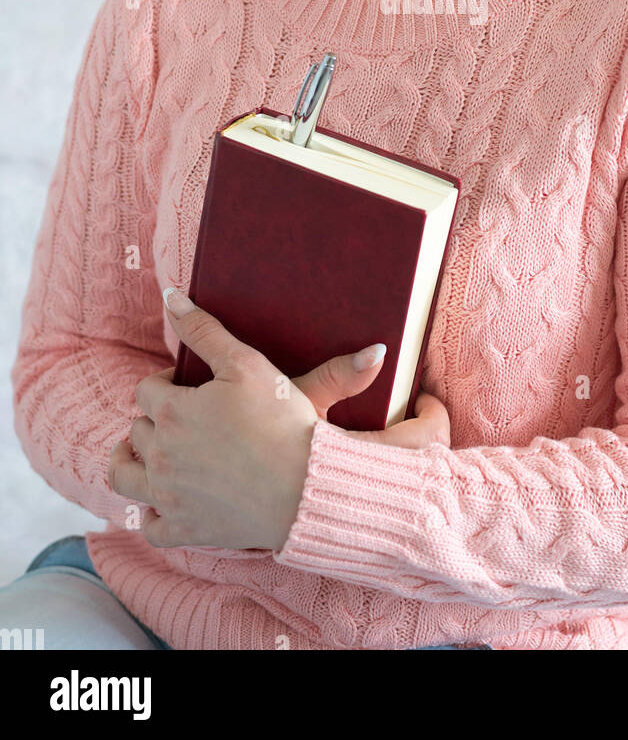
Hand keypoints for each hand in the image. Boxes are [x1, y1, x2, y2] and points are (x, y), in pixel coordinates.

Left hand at [108, 290, 449, 552]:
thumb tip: (170, 294)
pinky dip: (152, 514)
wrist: (307, 486)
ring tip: (155, 454)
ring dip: (132, 462)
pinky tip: (169, 500)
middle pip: (136, 430)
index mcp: (170, 412)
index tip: (188, 388)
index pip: (145, 390)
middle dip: (155, 421)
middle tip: (187, 420)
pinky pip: (149, 526)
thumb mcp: (247, 364)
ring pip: (123, 477)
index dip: (165, 385)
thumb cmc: (282, 421)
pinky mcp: (183, 530)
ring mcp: (167, 496)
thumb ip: (204, 329)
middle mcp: (159, 455)